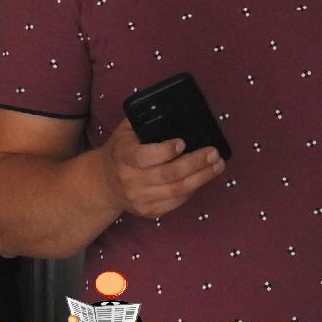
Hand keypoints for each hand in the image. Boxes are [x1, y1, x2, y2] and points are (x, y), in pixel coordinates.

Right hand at [96, 120, 223, 218]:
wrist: (103, 182)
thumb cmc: (121, 150)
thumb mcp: (126, 131)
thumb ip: (145, 121)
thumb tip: (176, 110)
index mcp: (122, 155)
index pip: (144, 156)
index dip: (165, 151)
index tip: (183, 142)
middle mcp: (129, 179)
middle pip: (168, 174)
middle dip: (195, 163)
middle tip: (214, 153)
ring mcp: (137, 198)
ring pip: (175, 191)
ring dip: (201, 178)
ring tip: (217, 166)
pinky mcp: (146, 211)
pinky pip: (174, 203)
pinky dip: (192, 191)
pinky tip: (202, 179)